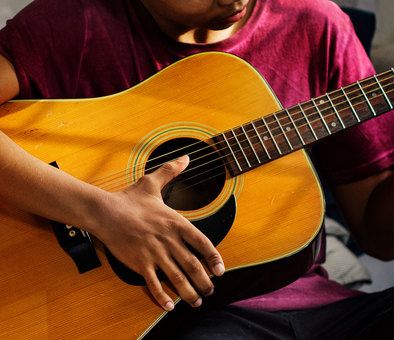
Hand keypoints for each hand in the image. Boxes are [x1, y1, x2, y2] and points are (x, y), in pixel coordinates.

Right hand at [91, 155, 224, 310]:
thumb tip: (186, 157)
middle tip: (210, 291)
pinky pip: (154, 284)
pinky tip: (170, 305)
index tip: (220, 269)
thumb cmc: (129, 198)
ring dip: (189, 292)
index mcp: (175, 221)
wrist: (104, 211)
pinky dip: (163, 297)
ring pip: (177, 277)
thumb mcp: (152, 182)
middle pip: (192, 264)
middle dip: (204, 281)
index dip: (213, 257)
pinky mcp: (139, 263)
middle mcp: (168, 239)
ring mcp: (154, 252)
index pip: (201, 242)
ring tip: (196, 301)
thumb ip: (171, 171)